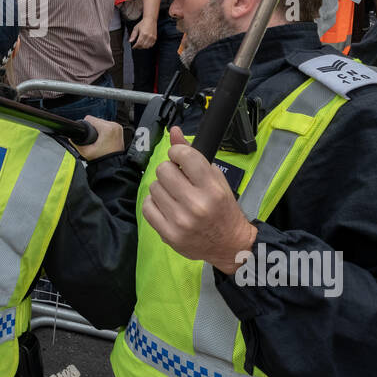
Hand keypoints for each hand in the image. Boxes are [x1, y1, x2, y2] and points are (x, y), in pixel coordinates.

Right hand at [73, 116, 124, 160]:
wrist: (113, 165)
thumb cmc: (103, 159)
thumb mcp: (86, 151)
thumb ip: (76, 143)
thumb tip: (71, 137)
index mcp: (107, 128)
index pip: (90, 118)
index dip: (85, 125)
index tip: (86, 133)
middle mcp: (114, 126)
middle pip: (97, 120)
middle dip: (93, 128)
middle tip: (93, 139)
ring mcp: (118, 128)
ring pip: (102, 122)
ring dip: (98, 129)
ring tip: (98, 139)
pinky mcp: (119, 130)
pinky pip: (108, 126)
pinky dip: (104, 130)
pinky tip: (103, 138)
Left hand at [130, 18, 156, 49]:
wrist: (150, 20)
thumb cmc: (143, 23)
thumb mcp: (136, 28)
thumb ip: (133, 35)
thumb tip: (130, 41)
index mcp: (143, 34)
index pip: (138, 43)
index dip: (135, 46)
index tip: (133, 47)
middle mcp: (148, 36)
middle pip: (143, 46)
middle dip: (138, 47)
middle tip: (136, 46)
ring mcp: (152, 37)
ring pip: (147, 46)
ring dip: (143, 47)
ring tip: (140, 45)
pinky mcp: (155, 38)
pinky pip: (151, 45)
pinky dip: (148, 46)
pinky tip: (145, 44)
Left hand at [142, 127, 257, 271]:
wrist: (229, 245)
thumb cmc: (223, 209)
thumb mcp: (216, 179)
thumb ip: (193, 155)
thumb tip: (174, 131)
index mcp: (212, 188)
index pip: (184, 155)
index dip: (177, 153)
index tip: (179, 158)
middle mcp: (196, 204)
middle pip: (163, 170)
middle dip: (169, 170)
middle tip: (178, 180)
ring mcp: (180, 221)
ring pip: (153, 187)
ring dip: (162, 188)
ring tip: (175, 196)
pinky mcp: (168, 234)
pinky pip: (147, 206)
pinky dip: (154, 203)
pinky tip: (166, 206)